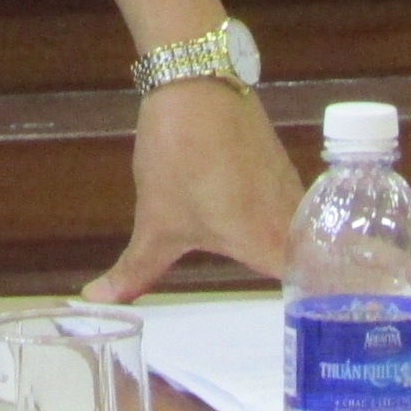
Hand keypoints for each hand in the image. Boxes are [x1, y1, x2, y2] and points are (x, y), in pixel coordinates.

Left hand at [81, 78, 300, 302]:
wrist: (195, 80)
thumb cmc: (181, 157)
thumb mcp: (155, 223)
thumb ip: (134, 271)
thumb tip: (94, 301)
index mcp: (273, 246)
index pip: (314, 294)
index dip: (316, 314)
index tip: (315, 330)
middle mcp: (296, 222)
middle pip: (312, 268)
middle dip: (309, 288)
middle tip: (302, 312)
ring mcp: (294, 190)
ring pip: (302, 236)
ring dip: (293, 253)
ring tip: (289, 279)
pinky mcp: (282, 165)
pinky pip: (291, 208)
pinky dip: (281, 223)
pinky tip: (265, 231)